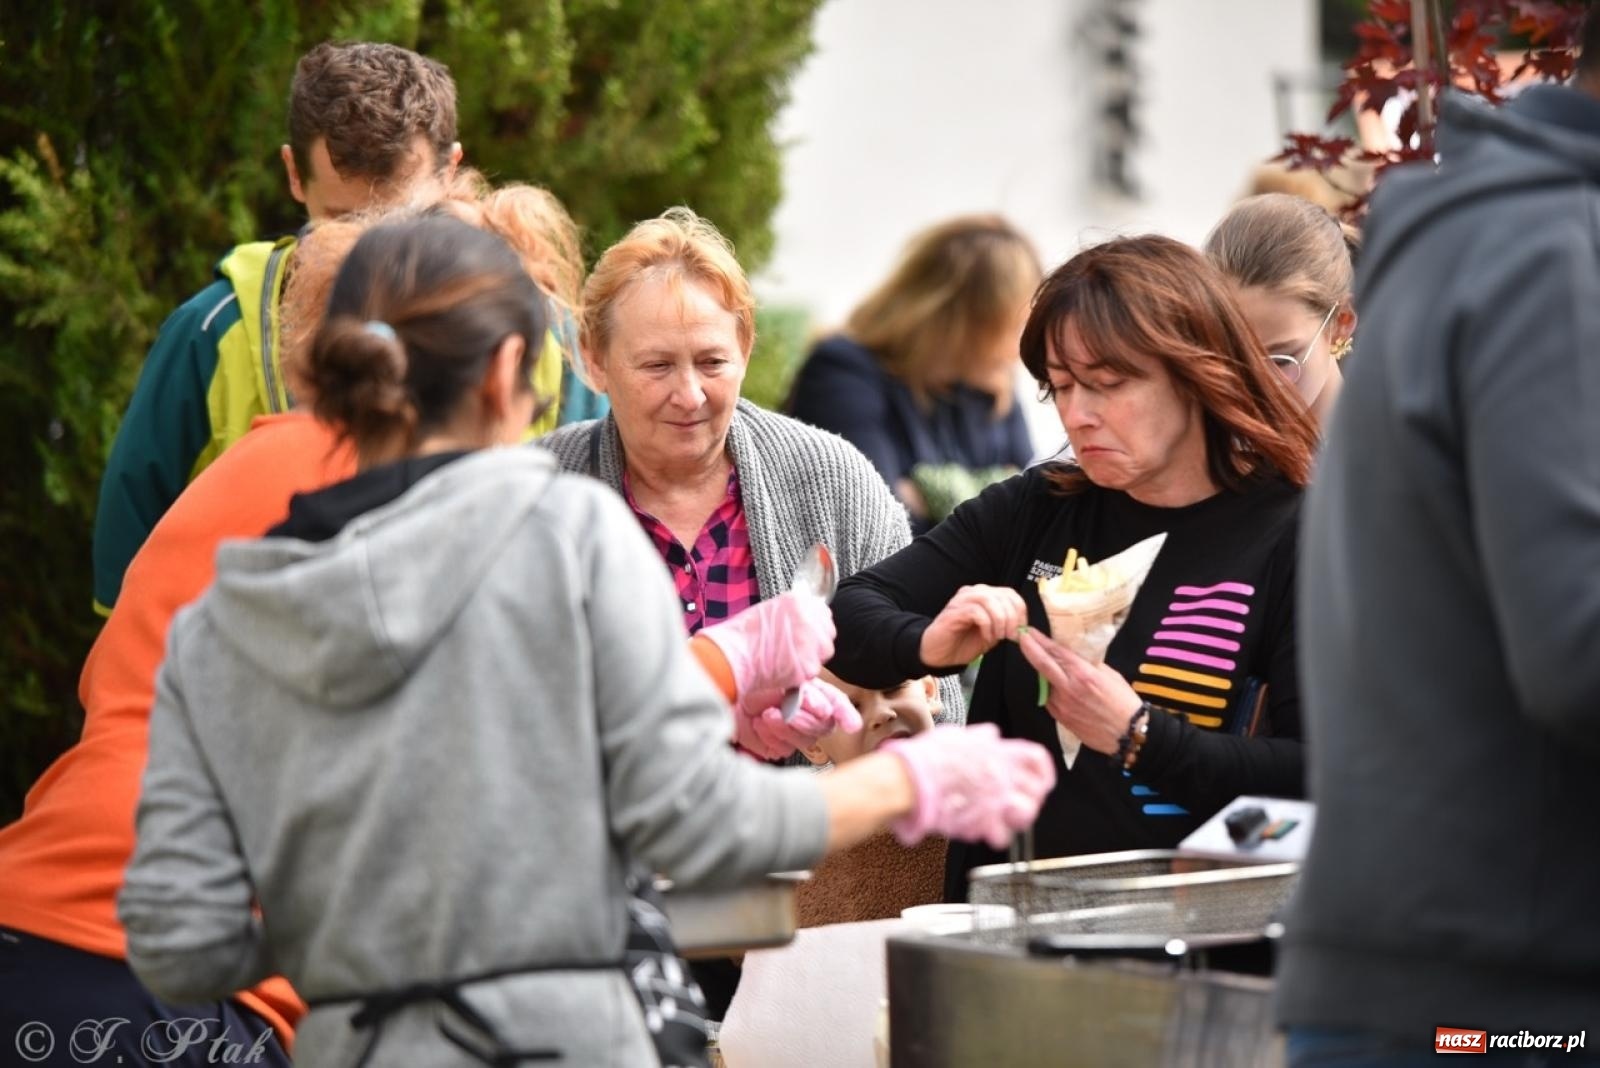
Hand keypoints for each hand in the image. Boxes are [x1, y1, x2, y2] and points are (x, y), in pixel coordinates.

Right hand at [698, 592, 834, 698]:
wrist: (732, 655)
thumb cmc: (742, 634)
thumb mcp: (770, 610)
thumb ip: (793, 613)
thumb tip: (808, 619)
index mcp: (798, 602)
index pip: (824, 612)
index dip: (815, 625)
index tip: (806, 633)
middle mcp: (808, 619)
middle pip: (828, 632)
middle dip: (816, 642)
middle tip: (798, 649)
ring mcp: (810, 643)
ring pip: (824, 652)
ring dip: (811, 657)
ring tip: (789, 660)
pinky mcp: (807, 666)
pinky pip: (813, 670)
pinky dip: (802, 673)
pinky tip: (784, 670)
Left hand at [734, 678, 863, 760]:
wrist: (723, 690)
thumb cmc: (753, 681)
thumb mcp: (783, 678)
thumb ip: (807, 693)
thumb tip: (826, 709)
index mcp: (812, 694)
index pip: (838, 704)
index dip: (846, 714)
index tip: (851, 725)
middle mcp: (807, 715)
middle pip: (823, 726)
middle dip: (805, 719)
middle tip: (788, 709)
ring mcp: (793, 732)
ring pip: (805, 740)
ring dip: (786, 726)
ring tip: (769, 713)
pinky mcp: (777, 746)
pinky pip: (783, 748)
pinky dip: (770, 735)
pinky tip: (760, 723)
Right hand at [881, 723, 1055, 848]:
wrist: (909, 781)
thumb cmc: (926, 757)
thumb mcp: (954, 736)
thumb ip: (978, 737)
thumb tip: (991, 734)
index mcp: (997, 751)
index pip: (1037, 758)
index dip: (1043, 772)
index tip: (1041, 781)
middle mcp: (1002, 773)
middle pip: (1036, 790)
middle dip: (1030, 799)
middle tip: (1014, 804)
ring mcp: (996, 798)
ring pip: (1025, 813)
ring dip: (1013, 818)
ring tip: (997, 818)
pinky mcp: (984, 821)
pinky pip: (1001, 834)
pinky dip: (993, 835)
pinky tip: (980, 829)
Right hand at [918, 585, 1026, 667]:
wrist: (940, 655)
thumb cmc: (964, 643)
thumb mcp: (993, 633)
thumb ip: (1006, 625)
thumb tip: (1023, 627)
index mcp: (985, 596)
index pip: (1010, 594)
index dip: (1020, 611)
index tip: (1020, 630)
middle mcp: (973, 593)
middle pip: (1002, 595)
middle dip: (1012, 618)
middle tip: (1010, 636)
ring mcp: (962, 600)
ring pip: (989, 600)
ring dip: (999, 620)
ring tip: (997, 636)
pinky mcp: (953, 612)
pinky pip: (976, 611)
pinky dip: (986, 626)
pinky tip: (986, 637)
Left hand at [1017, 627, 1141, 754]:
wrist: (1128, 733)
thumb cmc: (1124, 703)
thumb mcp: (1110, 675)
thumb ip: (1089, 664)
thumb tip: (1075, 655)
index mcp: (1083, 674)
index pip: (1055, 652)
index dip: (1040, 640)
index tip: (1029, 631)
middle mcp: (1069, 688)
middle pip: (1041, 664)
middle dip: (1029, 648)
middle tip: (1022, 637)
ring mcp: (1062, 705)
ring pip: (1045, 683)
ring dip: (1046, 674)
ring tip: (1057, 671)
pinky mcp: (1060, 718)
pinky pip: (1050, 699)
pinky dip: (1053, 692)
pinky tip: (1063, 691)